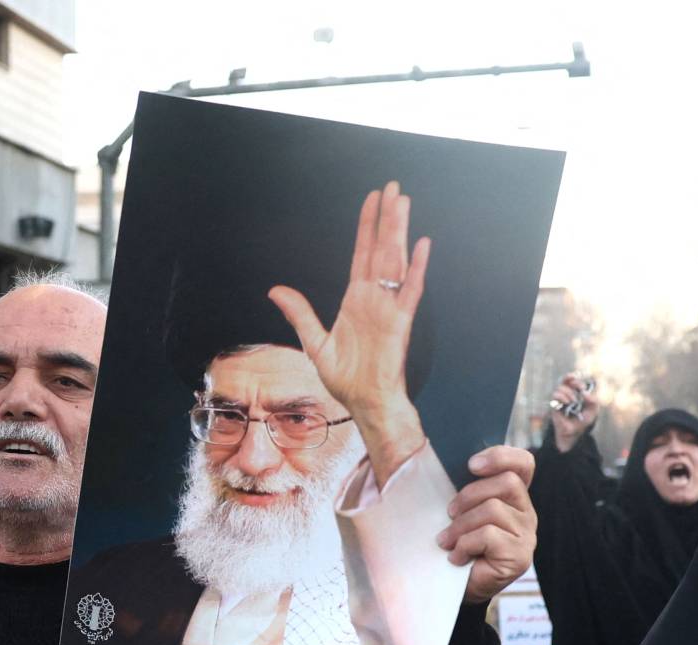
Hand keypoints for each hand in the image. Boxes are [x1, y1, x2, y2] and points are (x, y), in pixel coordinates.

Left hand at [268, 181, 431, 485]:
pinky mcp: (400, 323)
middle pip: (382, 249)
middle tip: (393, 188)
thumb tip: (275, 289)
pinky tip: (422, 246)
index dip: (367, 226)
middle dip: (387, 219)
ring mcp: (389, 308)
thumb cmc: (346, 378)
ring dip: (400, 232)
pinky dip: (417, 269)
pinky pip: (411, 291)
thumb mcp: (314, 342)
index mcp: (356, 300)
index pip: (363, 253)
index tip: (372, 199)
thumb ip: (299, 313)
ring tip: (403, 203)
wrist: (364, 403)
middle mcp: (375, 298)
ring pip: (396, 262)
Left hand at [441, 446, 538, 602]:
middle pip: (506, 483)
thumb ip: (465, 488)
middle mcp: (526, 513)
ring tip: (447, 541)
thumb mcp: (460, 511)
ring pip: (493, 510)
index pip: (523, 464)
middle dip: (469, 495)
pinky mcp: (520, 556)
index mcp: (514, 497)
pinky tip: (457, 558)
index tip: (471, 465)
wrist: (457, 587)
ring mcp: (527, 536)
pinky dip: (464, 545)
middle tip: (449, 513)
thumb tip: (444, 463)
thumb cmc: (456, 545)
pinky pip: (488, 535)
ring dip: (460, 526)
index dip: (501, 456)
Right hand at [548, 373, 598, 450]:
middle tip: (580, 388)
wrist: (574, 432)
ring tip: (573, 401)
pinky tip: (567, 403)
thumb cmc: (583, 420)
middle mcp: (566, 394)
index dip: (574, 378)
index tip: (580, 383)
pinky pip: (555, 395)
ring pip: (560, 388)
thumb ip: (593, 401)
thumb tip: (584, 392)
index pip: (571, 380)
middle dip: (574, 382)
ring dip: (568, 392)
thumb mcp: (593, 410)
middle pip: (565, 381)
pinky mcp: (553, 405)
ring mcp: (559, 399)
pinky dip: (562, 397)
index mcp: (575, 392)